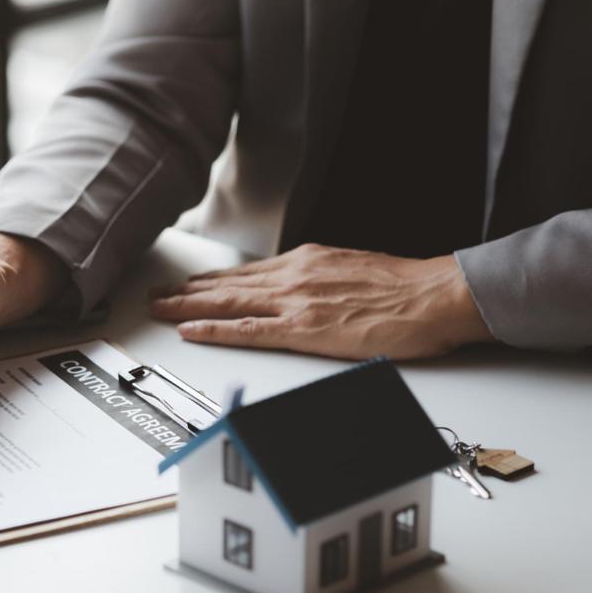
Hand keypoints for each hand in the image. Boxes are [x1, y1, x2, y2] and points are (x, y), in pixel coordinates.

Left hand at [149, 244, 493, 359]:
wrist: (436, 295)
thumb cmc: (406, 288)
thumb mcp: (353, 268)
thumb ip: (320, 278)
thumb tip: (302, 288)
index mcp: (306, 262)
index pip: (247, 274)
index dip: (212, 282)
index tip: (188, 286)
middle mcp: (293, 276)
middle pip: (227, 286)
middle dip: (186, 292)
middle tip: (156, 296)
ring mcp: (295, 301)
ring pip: (228, 303)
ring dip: (187, 307)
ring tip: (159, 309)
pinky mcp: (304, 329)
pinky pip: (248, 330)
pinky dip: (215, 330)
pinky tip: (191, 330)